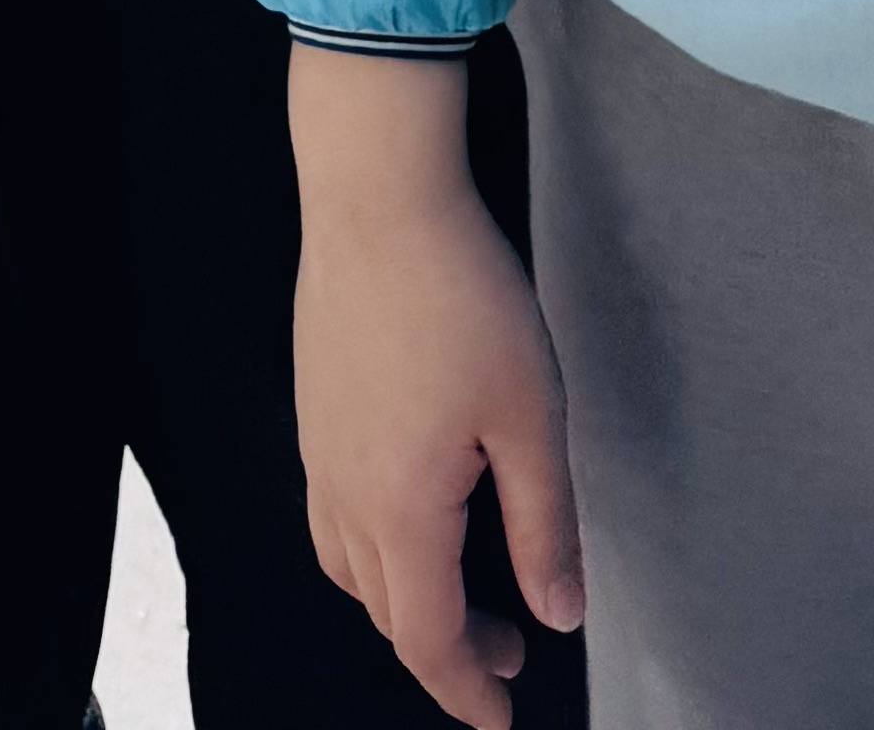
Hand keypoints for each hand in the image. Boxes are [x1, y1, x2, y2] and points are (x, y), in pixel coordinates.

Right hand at [291, 50, 582, 726]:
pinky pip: (333, 517)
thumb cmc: (462, 296)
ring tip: (463, 593)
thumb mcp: (531, 416)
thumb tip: (561, 615)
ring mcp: (319, 452)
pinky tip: (412, 515)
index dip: (467, 691)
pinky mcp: (313, 411)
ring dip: (405, 602)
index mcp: (402, 510)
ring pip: (352, 569)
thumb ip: (543, 526)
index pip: (428, 641)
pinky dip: (373, 551)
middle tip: (511, 649)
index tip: (503, 719)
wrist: (378, 196)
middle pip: (388, 613)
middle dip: (448, 651)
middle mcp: (345, 495)